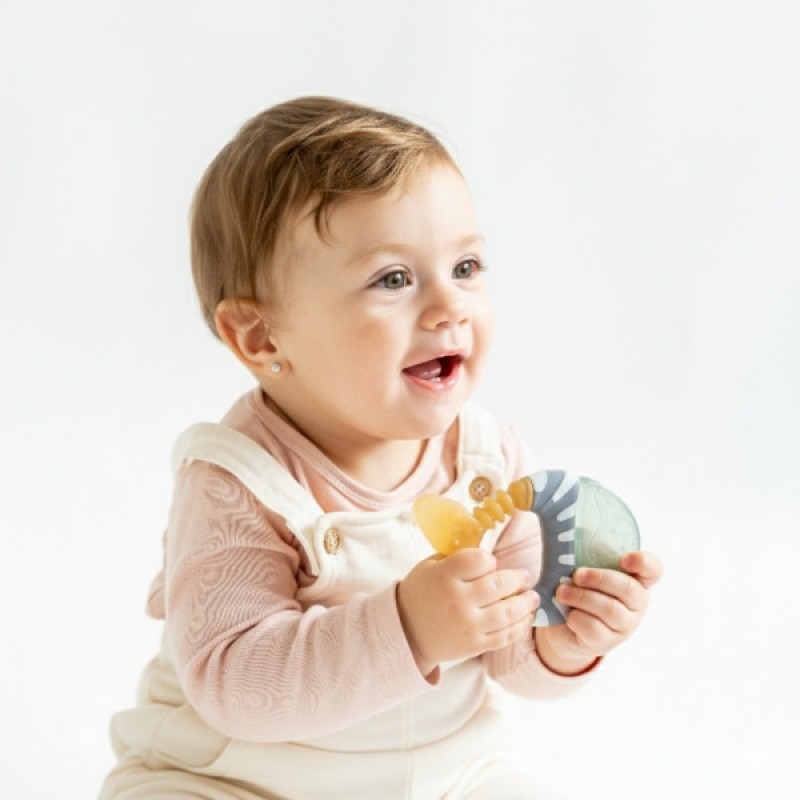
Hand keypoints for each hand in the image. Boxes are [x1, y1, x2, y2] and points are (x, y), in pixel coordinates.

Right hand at [397, 548, 538, 675]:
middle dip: (518, 579)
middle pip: (499, 585)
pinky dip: (520, 626)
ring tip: (532, 597)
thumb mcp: (429, 567)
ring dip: (526, 603)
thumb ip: (456, 558)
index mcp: (444, 576)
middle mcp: (458, 600)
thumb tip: (486, 553)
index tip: (490, 562)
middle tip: (526, 576)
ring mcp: (468, 625)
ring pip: (508, 612)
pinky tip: (526, 617)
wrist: (406, 633)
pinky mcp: (475, 645)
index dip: (489, 560)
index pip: (480, 560)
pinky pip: (505, 636)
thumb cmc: (420, 594)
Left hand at [535, 551, 662, 674]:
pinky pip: (593, 628)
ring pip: (610, 609)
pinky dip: (576, 617)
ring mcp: (624, 626)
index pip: (653, 570)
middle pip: (629, 589)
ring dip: (582, 597)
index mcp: (635, 581)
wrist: (563, 628)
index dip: (643, 562)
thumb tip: (569, 548)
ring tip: (562, 592)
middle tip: (576, 575)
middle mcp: (636, 605)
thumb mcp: (587, 574)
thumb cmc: (579, 591)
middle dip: (599, 578)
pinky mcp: (606, 643)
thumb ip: (587, 560)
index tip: (623, 559)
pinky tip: (568, 613)